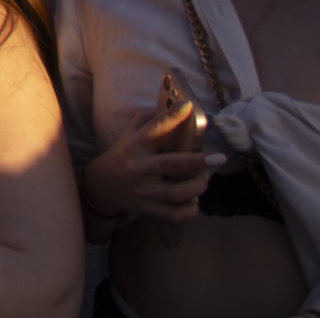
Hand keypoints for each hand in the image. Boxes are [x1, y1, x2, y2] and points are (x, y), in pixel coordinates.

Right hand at [82, 102, 225, 223]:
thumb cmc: (122, 156)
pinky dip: (189, 210)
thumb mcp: (128, 135)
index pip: (154, 128)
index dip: (171, 116)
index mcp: (134, 146)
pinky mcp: (147, 209)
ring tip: (204, 179)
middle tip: (218, 158)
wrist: (100, 186)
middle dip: (197, 161)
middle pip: (171, 164)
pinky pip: (174, 215)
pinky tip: (194, 201)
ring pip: (176, 193)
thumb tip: (173, 106)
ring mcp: (143, 191)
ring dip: (197, 186)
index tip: (188, 106)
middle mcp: (138, 168)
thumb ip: (146, 119)